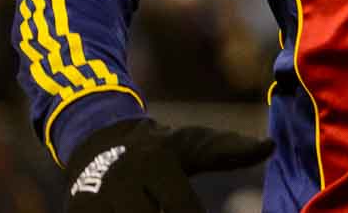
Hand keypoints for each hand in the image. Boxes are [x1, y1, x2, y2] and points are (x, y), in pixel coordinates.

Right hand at [65, 117, 273, 210]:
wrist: (100, 142)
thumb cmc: (161, 149)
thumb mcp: (194, 144)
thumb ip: (230, 151)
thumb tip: (270, 147)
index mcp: (157, 162)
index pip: (181, 207)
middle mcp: (123, 179)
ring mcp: (95, 199)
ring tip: (161, 212)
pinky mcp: (76, 211)